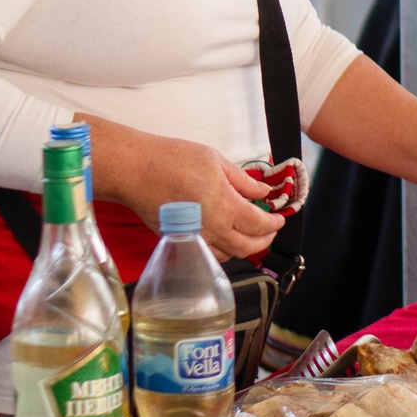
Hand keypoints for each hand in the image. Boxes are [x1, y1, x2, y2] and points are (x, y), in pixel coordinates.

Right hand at [92, 121, 284, 260]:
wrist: (136, 170)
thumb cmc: (172, 161)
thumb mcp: (216, 161)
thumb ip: (242, 180)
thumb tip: (262, 190)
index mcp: (226, 208)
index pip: (260, 225)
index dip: (274, 223)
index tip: (281, 218)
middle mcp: (212, 229)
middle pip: (247, 247)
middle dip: (264, 240)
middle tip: (272, 230)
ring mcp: (194, 237)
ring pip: (228, 255)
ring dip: (245, 249)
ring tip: (252, 236)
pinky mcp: (178, 239)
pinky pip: (207, 254)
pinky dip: (223, 252)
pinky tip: (226, 240)